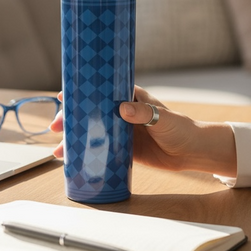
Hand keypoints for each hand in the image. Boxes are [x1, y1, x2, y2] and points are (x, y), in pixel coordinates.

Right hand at [50, 85, 236, 177]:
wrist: (193, 152)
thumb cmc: (181, 128)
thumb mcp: (163, 119)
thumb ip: (143, 113)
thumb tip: (122, 108)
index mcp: (130, 97)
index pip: (100, 90)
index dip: (80, 92)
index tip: (63, 96)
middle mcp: (121, 112)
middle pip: (90, 112)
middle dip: (70, 119)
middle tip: (56, 128)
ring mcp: (120, 131)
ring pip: (91, 132)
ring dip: (75, 140)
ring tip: (59, 153)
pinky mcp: (124, 149)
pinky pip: (100, 150)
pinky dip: (86, 154)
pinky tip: (73, 161)